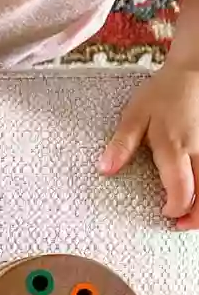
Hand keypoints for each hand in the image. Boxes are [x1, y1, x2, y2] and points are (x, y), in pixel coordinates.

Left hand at [98, 63, 198, 228]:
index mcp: (175, 148)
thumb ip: (121, 144)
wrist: (195, 70)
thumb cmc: (164, 93)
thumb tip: (104, 169)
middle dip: (195, 217)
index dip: (175, 207)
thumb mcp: (135, 115)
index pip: (182, 190)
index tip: (165, 212)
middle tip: (180, 224)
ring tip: (192, 216)